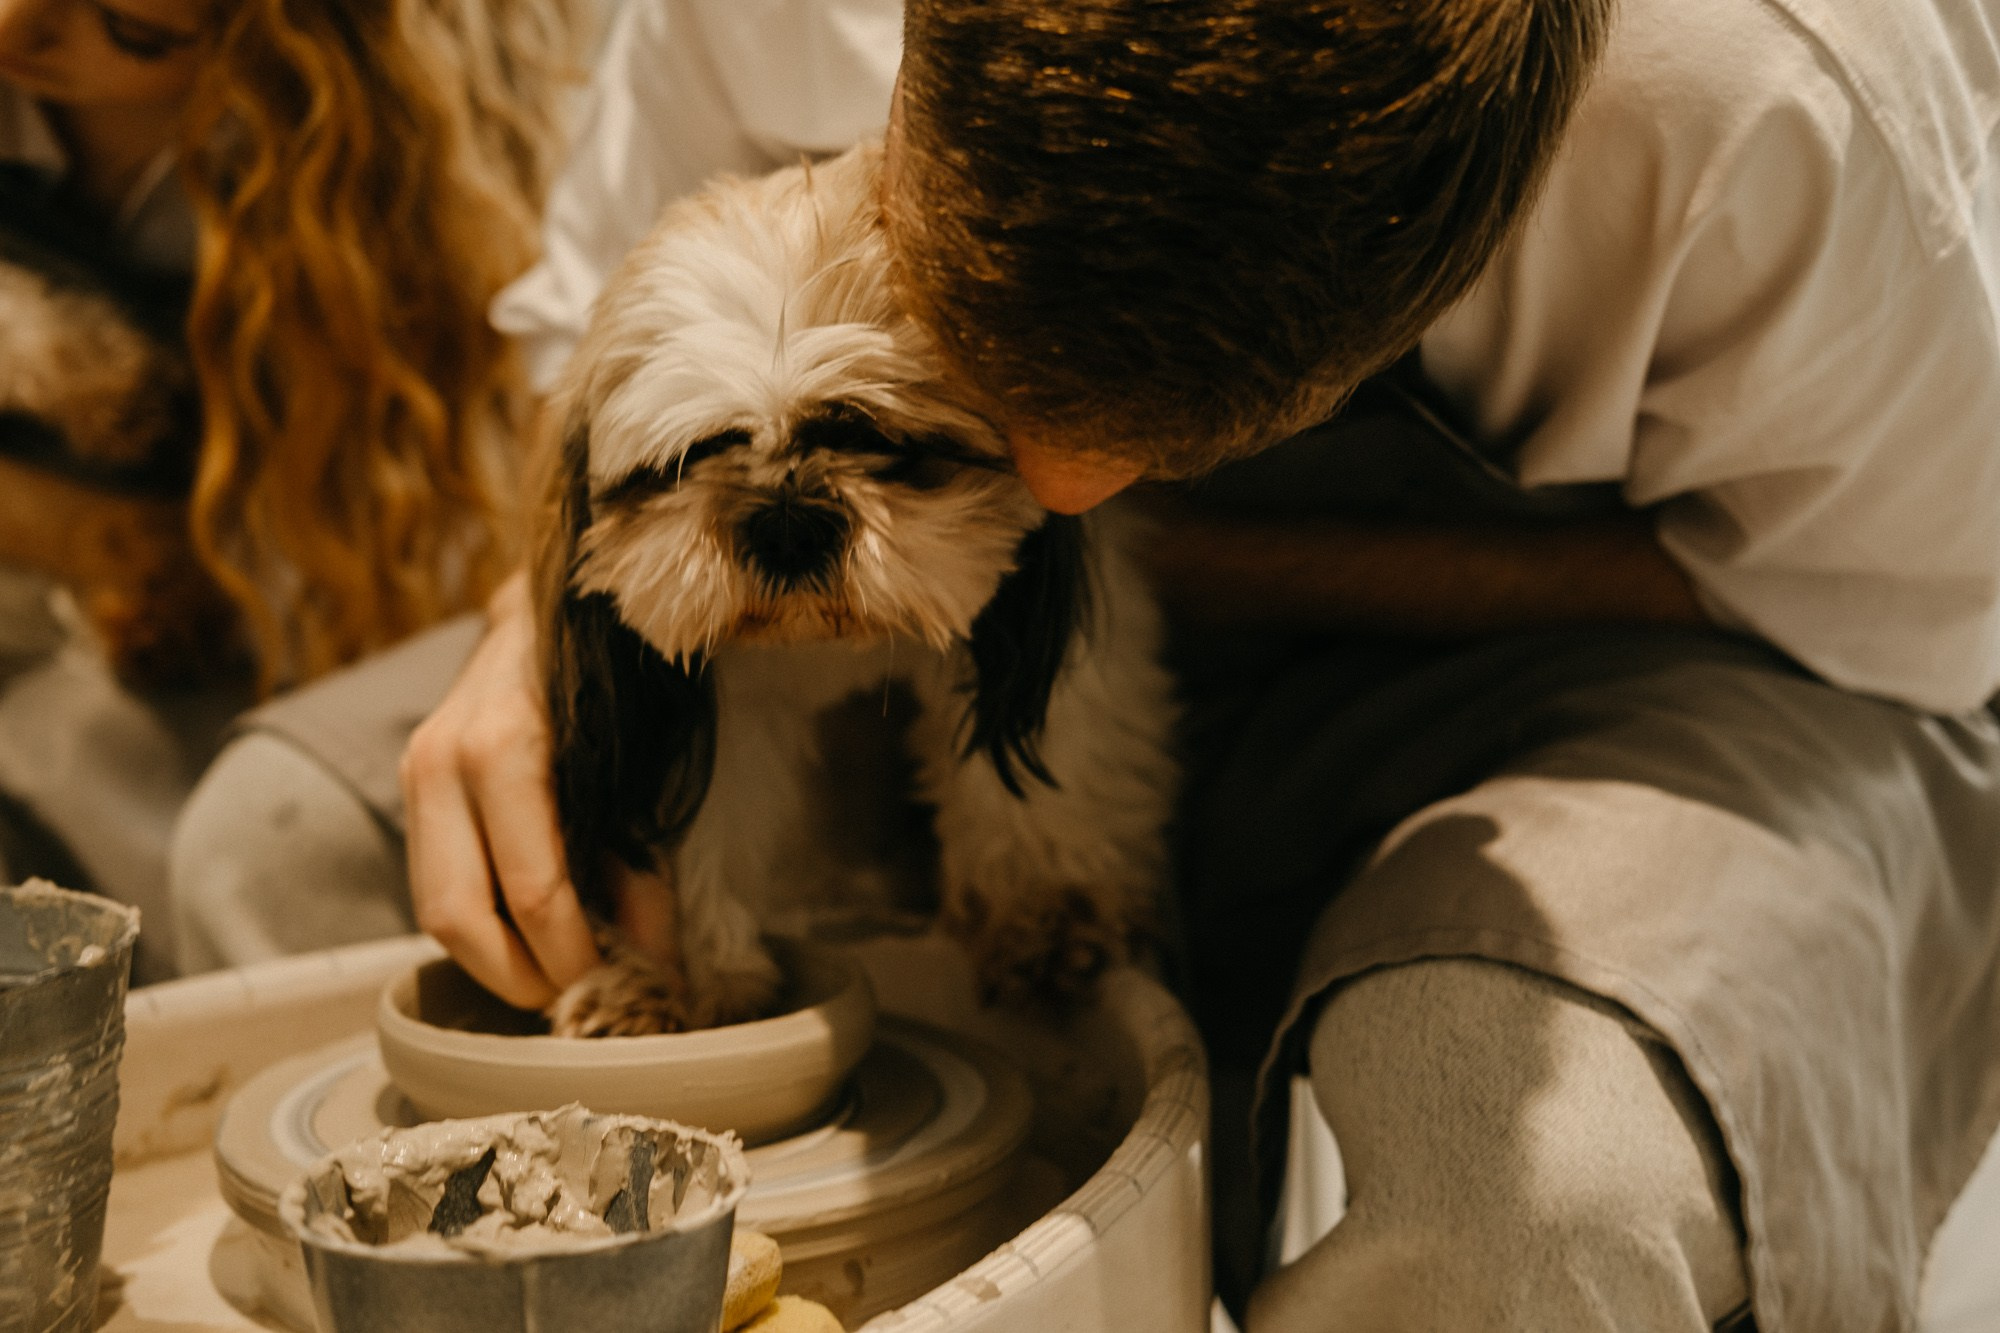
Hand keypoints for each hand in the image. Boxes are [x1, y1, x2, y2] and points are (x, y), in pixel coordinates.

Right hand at [401, 571, 600, 1007]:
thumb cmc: (608, 689)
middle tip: (575, 1002)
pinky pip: (433, 882)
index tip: (615, 989)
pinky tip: (527, 939)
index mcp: (506, 749)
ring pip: (434, 909)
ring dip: (492, 962)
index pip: (529, 892)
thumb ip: (640, 867)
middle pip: (458, 917)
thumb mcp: (639, 770)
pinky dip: (478, 925)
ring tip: (554, 979)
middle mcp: (444, 760)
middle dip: (519, 977)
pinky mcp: (411, 786)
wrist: (548, 608)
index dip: (572, 958)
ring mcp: (416, 772)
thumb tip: (652, 964)